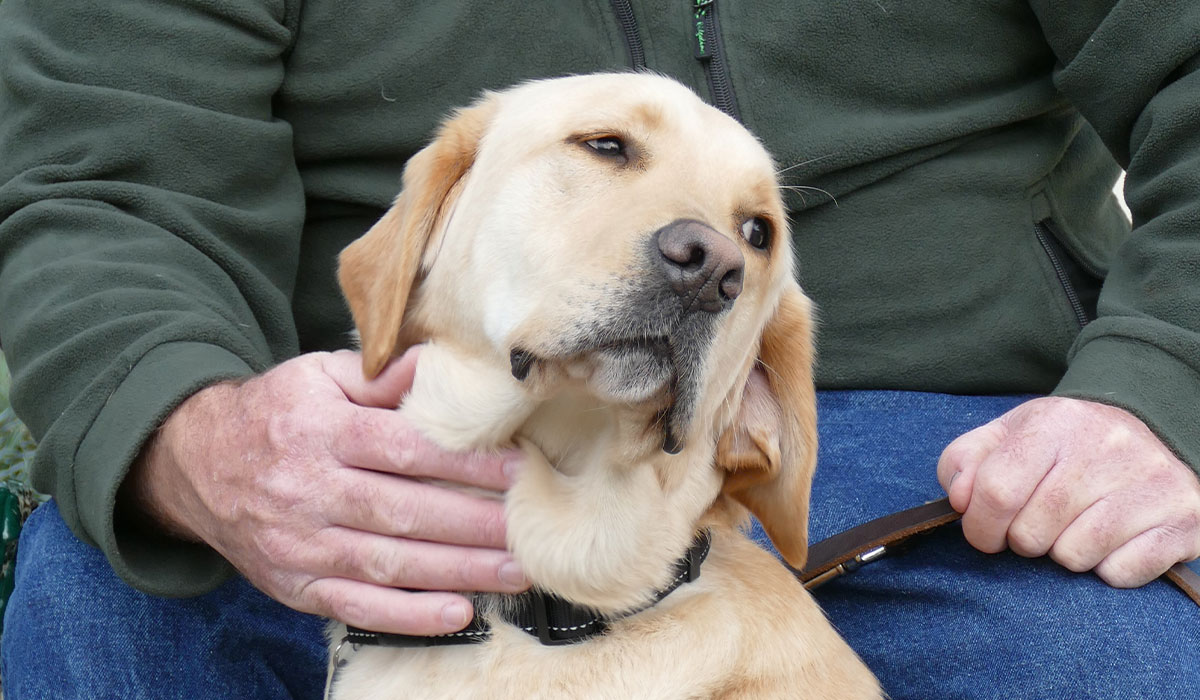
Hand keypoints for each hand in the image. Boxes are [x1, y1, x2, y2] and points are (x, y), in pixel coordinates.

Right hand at [124, 347, 528, 634]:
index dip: (464, 464)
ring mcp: (299, 545)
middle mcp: (307, 490)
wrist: (195, 463)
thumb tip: (436, 366)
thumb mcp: (318, 376)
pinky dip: (409, 616)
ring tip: (515, 572)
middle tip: (529, 531)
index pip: (403, 450)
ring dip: (458, 572)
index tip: (517, 470)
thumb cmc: (276, 414)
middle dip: (474, 525)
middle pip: (403, 513)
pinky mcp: (294, 585)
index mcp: (319, 431)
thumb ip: (379, 376)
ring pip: (388, 565)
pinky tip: (459, 613)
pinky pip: (356, 607)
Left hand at [937, 396, 1199, 586]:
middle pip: (1032, 532)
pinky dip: (1107, 568)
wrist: (1149, 429)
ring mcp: (1152, 482)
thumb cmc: (1061, 444)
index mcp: (1056, 422)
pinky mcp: (1184, 519)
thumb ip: (964, 462)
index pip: (997, 490)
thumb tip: (959, 500)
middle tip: (1035, 526)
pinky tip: (1112, 540)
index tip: (984, 533)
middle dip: (1022, 541)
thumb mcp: (1007, 435)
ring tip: (1074, 527)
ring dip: (1063, 554)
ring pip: (1075, 557)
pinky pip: (1120, 574)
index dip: (978, 525)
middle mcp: (1109, 446)